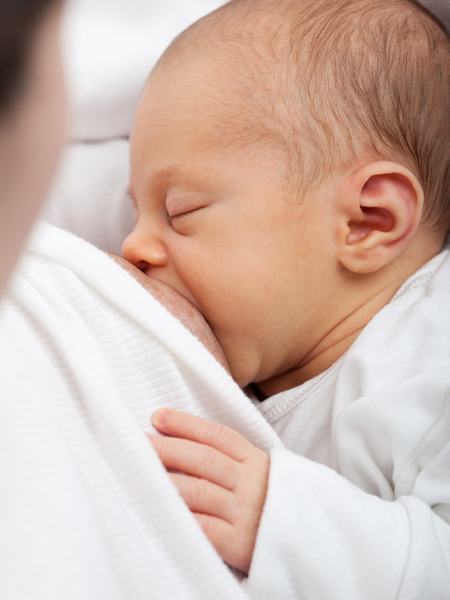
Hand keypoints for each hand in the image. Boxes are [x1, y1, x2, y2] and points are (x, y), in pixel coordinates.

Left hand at [148, 408, 269, 573]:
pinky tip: (159, 510)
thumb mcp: (258, 471)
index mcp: (254, 460)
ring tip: (140, 474)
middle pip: (203, 459)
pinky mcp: (238, 543)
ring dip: (166, 481)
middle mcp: (249, 482)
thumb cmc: (270, 502)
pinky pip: (203, 527)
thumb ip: (229, 458)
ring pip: (198, 491)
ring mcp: (244, 512)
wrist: (307, 542)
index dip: (186, 424)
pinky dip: (180, 517)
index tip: (158, 416)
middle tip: (138, 442)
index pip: (217, 436)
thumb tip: (180, 440)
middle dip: (167, 448)